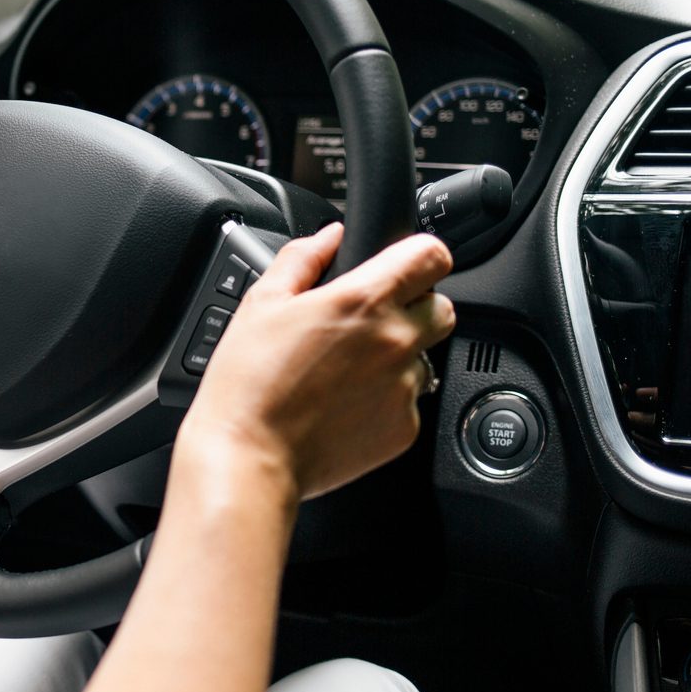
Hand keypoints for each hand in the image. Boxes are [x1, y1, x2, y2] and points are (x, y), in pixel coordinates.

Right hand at [178, 224, 454, 503]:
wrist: (250, 455)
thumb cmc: (249, 382)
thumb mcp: (262, 302)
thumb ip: (303, 258)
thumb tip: (330, 236)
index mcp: (363, 300)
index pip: (432, 256)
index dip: (420, 256)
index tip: (406, 266)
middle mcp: (395, 341)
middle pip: (441, 308)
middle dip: (415, 308)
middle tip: (371, 322)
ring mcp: (405, 387)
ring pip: (426, 357)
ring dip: (399, 357)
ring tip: (348, 371)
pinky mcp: (405, 428)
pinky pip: (411, 401)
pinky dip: (387, 399)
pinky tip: (347, 403)